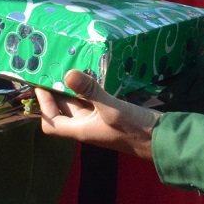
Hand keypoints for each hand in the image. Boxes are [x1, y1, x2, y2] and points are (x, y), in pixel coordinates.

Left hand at [34, 69, 157, 160]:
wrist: (162, 140)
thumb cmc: (135, 130)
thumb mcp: (112, 108)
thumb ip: (90, 91)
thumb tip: (67, 73)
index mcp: (80, 130)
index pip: (50, 122)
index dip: (43, 105)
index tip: (40, 83)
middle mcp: (86, 125)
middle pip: (62, 109)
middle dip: (55, 90)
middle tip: (51, 66)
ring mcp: (98, 119)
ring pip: (78, 102)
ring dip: (71, 86)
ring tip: (67, 64)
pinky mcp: (110, 113)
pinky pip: (93, 100)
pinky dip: (88, 87)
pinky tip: (90, 72)